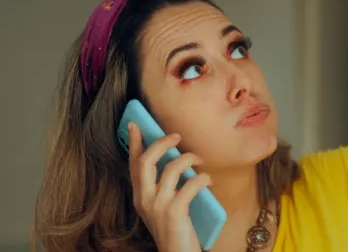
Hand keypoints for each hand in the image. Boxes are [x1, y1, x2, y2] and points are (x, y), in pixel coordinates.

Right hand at [128, 123, 209, 251]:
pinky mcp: (175, 211)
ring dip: (189, 158)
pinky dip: (203, 179)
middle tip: (176, 136)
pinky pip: (190, 184)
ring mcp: (159, 205)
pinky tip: (209, 181)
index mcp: (140, 196)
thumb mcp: (163, 206)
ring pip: (171, 168)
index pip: (133, 164)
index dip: (135, 142)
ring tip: (200, 160)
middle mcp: (145, 199)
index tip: (135, 123)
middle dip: (161, 143)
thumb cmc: (175, 229)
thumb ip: (164, 187)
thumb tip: (175, 161)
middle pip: (146, 161)